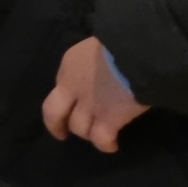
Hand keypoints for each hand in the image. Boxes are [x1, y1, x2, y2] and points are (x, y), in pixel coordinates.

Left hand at [42, 37, 149, 152]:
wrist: (134, 51)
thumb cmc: (121, 40)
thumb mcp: (100, 45)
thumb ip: (96, 60)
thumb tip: (107, 67)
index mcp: (70, 64)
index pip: (60, 84)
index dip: (66, 97)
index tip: (71, 102)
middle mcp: (72, 87)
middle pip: (52, 112)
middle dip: (55, 125)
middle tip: (61, 133)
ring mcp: (88, 104)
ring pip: (79, 128)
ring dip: (87, 133)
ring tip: (98, 135)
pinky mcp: (107, 118)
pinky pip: (101, 138)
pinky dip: (105, 144)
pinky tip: (111, 146)